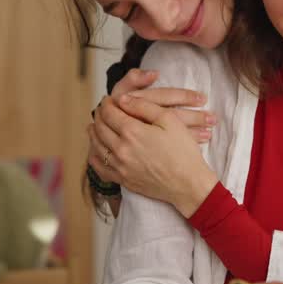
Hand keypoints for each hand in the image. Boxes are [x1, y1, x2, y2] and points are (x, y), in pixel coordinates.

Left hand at [89, 95, 219, 216]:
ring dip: (93, 133)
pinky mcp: (122, 179)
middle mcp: (121, 149)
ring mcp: (120, 166)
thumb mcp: (169, 120)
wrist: (188, 184)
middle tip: (102, 110)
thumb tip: (123, 99)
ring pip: (97, 146)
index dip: (107, 103)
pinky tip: (96, 150)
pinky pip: (99, 168)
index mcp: (132, 132)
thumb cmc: (183, 151)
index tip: (108, 99)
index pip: (109, 113)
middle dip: (99, 115)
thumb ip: (144, 106)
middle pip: (100, 127)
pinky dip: (94, 156)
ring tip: (95, 125)